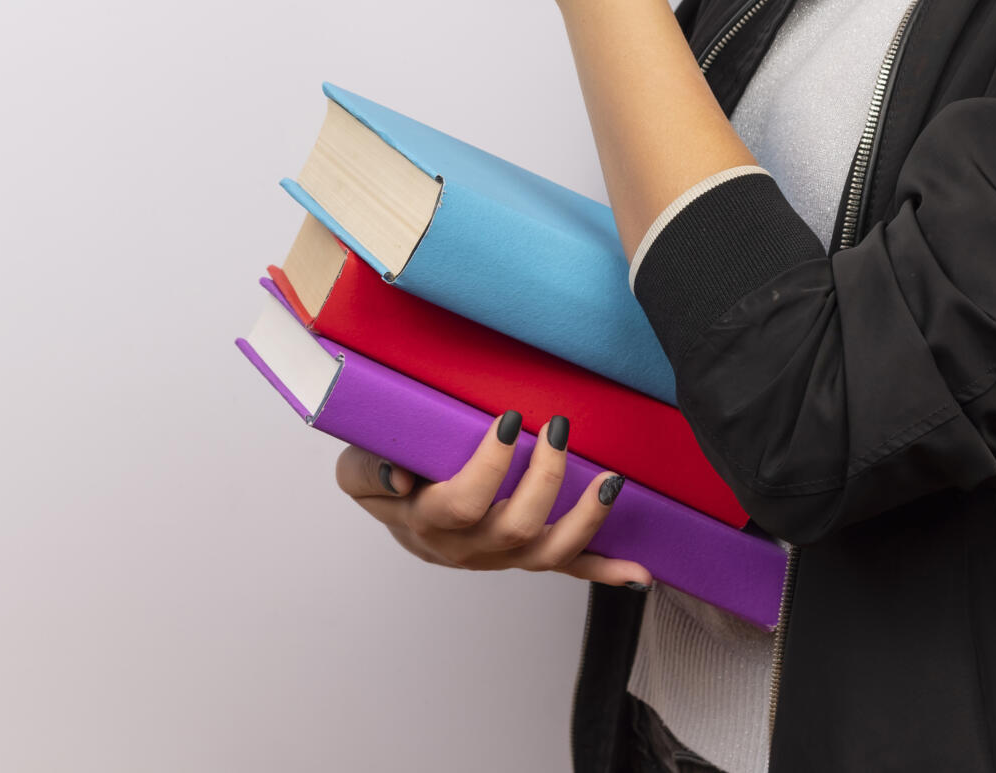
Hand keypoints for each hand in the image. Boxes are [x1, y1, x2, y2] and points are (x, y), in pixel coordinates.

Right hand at [333, 412, 650, 587]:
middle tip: (557, 428)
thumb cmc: (383, 476)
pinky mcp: (524, 555)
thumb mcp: (355, 469)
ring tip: (610, 481)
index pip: (462, 503)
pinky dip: (604, 572)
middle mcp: (468, 548)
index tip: (510, 420)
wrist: (396, 506)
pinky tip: (639, 574)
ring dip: (585, 521)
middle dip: (544, 479)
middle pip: (514, 528)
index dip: (489, 466)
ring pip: (547, 553)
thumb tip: (400, 477)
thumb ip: (368, 470)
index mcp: (428, 523)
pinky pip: (567, 568)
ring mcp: (501, 556)